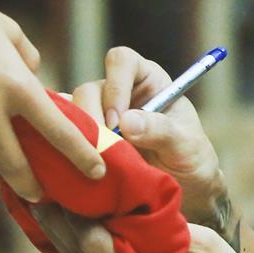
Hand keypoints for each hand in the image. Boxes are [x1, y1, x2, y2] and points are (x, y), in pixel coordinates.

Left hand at [35, 209, 253, 252]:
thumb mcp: (209, 248)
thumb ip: (169, 228)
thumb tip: (139, 205)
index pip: (91, 240)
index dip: (71, 213)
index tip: (61, 186)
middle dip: (55, 222)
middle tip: (36, 193)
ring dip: (62, 242)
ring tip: (46, 213)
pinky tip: (74, 244)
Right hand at [70, 46, 224, 219]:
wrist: (185, 191)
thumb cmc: (191, 158)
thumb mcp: (185, 144)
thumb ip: (160, 130)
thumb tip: (126, 122)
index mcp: (146, 80)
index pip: (122, 61)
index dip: (115, 85)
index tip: (117, 120)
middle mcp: (117, 93)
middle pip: (89, 90)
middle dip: (90, 118)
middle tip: (101, 151)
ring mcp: (97, 117)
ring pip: (69, 114)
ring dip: (77, 139)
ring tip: (93, 165)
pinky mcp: (84, 141)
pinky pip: (63, 138)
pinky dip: (65, 151)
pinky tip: (74, 169)